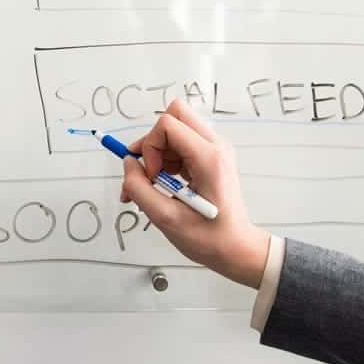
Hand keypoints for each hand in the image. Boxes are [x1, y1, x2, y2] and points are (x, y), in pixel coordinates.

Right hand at [120, 99, 271, 287]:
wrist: (235, 248)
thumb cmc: (210, 238)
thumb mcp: (165, 218)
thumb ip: (138, 189)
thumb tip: (128, 164)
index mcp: (209, 159)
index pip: (168, 124)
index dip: (149, 147)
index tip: (151, 175)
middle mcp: (216, 147)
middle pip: (175, 114)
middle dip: (154, 141)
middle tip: (150, 171)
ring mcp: (215, 149)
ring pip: (176, 128)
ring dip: (158, 153)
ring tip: (156, 184)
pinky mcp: (211, 156)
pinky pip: (181, 143)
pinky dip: (166, 159)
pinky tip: (166, 184)